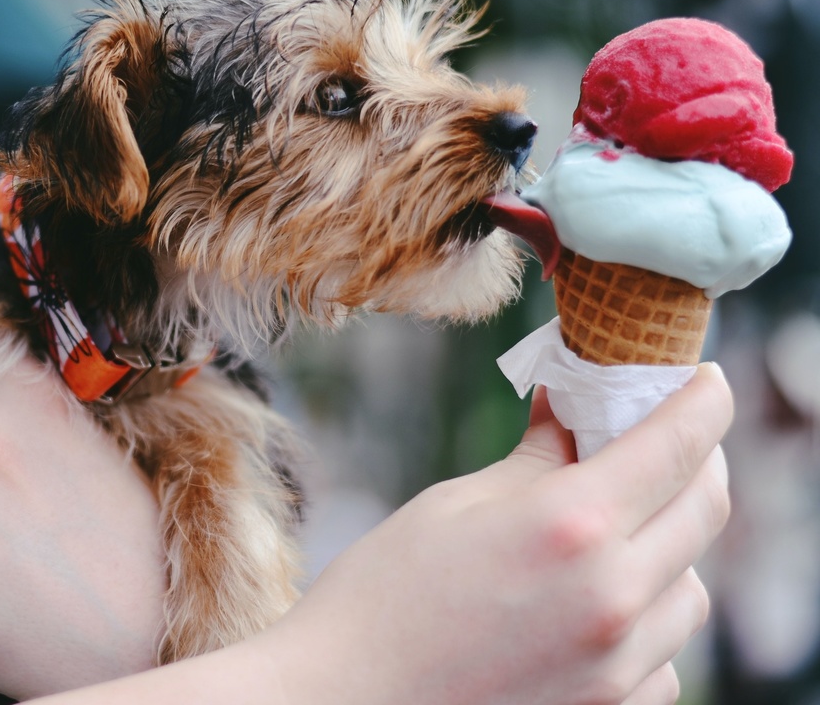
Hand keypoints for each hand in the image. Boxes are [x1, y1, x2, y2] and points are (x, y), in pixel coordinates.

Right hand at [251, 366, 730, 704]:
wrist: (344, 703)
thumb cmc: (381, 597)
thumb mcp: (454, 506)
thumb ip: (535, 459)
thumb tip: (572, 408)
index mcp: (570, 526)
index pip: (676, 445)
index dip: (702, 399)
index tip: (706, 378)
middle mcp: (612, 596)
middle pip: (704, 510)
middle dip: (697, 462)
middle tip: (666, 439)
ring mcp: (617, 665)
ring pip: (691, 588)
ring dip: (670, 545)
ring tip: (617, 530)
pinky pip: (664, 654)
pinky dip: (645, 619)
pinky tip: (592, 604)